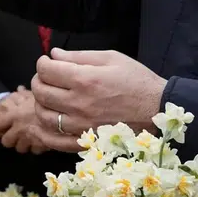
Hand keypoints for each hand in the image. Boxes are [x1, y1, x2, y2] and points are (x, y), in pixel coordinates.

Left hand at [0, 91, 47, 154]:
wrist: (65, 114)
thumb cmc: (48, 102)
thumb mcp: (35, 94)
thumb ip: (24, 94)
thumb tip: (19, 89)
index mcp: (14, 115)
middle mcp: (19, 129)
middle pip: (6, 141)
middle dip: (9, 140)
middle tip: (13, 136)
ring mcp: (29, 139)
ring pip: (20, 148)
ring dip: (22, 144)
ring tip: (27, 139)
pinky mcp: (40, 147)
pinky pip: (34, 151)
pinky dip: (35, 147)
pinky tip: (39, 141)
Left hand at [31, 49, 166, 148]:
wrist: (158, 109)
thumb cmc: (137, 81)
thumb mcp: (111, 58)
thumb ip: (80, 56)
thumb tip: (55, 54)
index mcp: (85, 80)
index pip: (46, 70)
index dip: (42, 63)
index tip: (47, 62)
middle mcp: (79, 104)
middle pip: (41, 92)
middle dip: (39, 80)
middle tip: (46, 77)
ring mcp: (81, 125)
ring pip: (44, 116)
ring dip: (40, 104)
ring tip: (49, 97)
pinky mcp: (85, 142)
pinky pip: (54, 141)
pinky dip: (43, 133)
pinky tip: (43, 124)